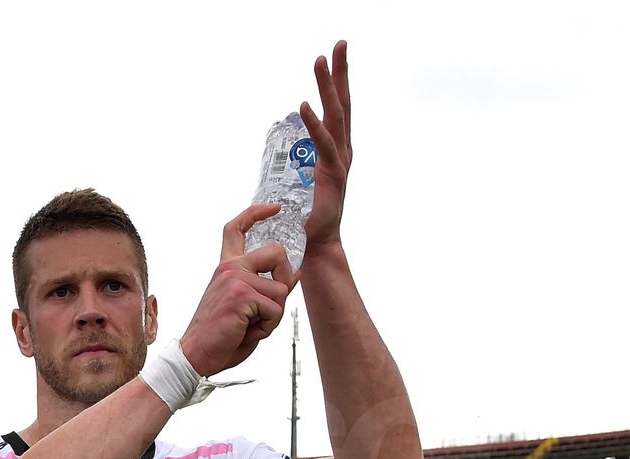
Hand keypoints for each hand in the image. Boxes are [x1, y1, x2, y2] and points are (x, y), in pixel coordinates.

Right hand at [180, 212, 294, 375]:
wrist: (195, 355)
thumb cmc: (220, 335)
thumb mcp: (245, 307)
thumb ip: (267, 289)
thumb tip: (295, 274)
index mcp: (226, 268)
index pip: (236, 228)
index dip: (256, 213)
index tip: (275, 207)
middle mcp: (230, 268)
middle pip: (277, 253)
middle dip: (285, 279)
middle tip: (272, 303)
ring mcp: (235, 279)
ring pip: (280, 290)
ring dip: (273, 315)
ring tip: (250, 325)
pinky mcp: (242, 295)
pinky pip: (275, 309)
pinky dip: (267, 327)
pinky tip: (246, 331)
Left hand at [301, 41, 351, 252]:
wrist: (317, 244)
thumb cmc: (309, 214)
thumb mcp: (303, 180)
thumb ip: (300, 162)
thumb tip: (286, 150)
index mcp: (337, 149)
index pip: (338, 108)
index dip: (337, 81)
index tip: (333, 54)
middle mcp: (343, 151)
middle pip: (343, 103)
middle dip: (340, 72)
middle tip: (339, 43)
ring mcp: (340, 162)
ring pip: (336, 116)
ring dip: (327, 87)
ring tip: (320, 61)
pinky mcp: (333, 175)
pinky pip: (323, 144)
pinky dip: (314, 124)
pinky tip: (304, 104)